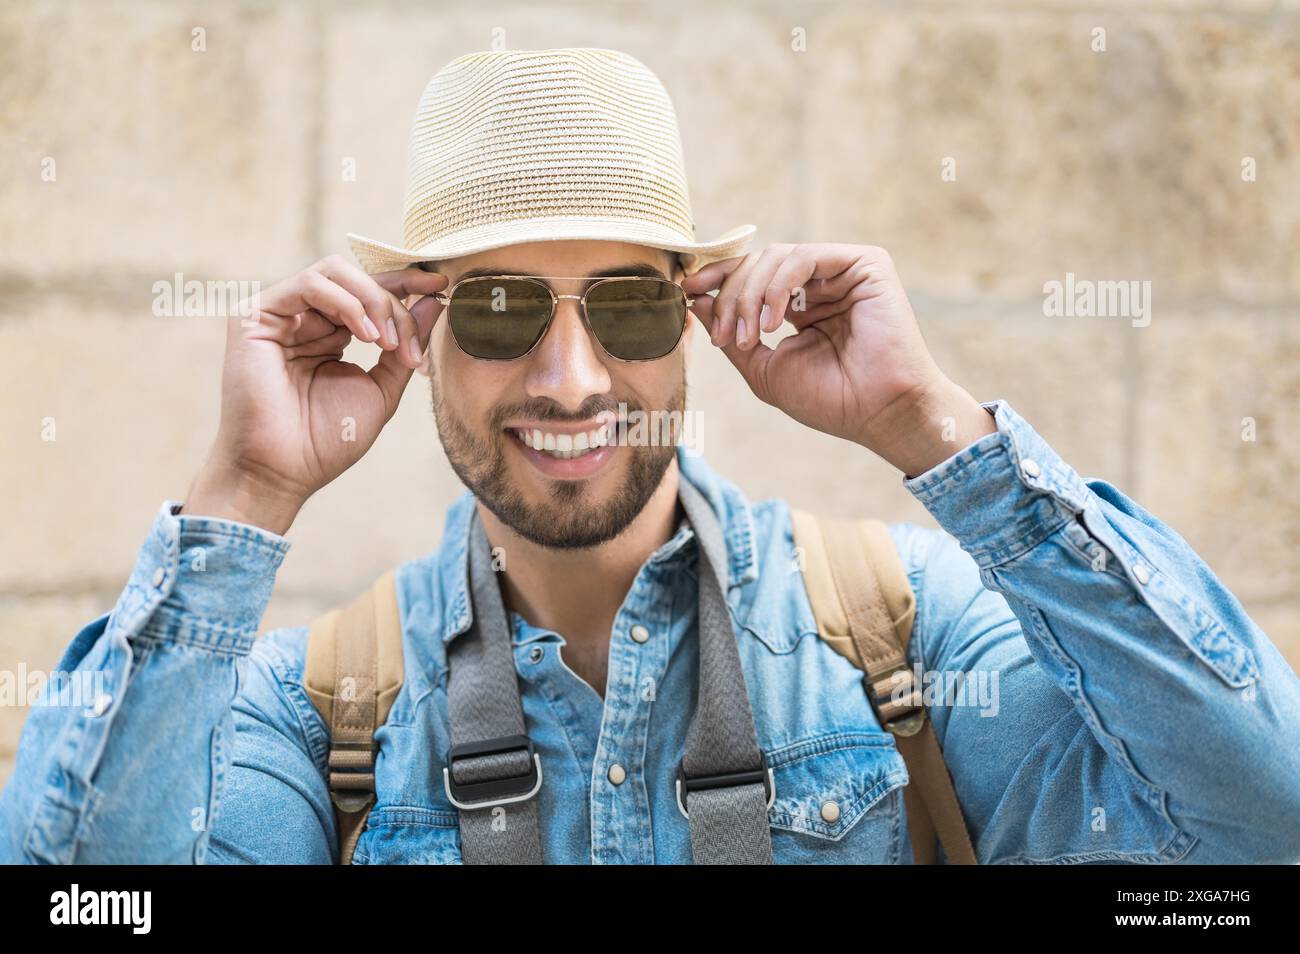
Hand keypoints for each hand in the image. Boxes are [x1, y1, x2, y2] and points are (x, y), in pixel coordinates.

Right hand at [182, 255, 447, 532]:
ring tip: (388, 343)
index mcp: (330, 334)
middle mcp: (304, 319)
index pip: (369, 292)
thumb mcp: (381, 389)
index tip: (441, 285)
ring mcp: (279, 314)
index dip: (405, 283)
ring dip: (374, 302)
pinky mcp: (256, 315)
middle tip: (409, 346)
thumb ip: (404, 345)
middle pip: (358, 280)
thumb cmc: (327, 440)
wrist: (285, 470)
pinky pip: (310, 283)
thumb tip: (435, 300)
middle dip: (394, 304)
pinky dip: (347, 303)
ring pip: (336, 273)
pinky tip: (365, 335)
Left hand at [681, 243, 993, 476]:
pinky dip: (779, 286)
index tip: (686, 291)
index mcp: (800, 305)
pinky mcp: (865, 264)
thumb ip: (731, 332)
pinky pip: (804, 257)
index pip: (751, 276)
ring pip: (776, 257)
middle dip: (731, 297)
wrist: (879, 413)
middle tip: (726, 336)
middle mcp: (821, 284)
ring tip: (750, 336)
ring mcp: (843, 271)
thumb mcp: (764, 368)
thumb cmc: (830, 399)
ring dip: (751, 295)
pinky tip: (775, 322)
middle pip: (758, 263)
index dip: (717, 279)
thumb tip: (695, 299)